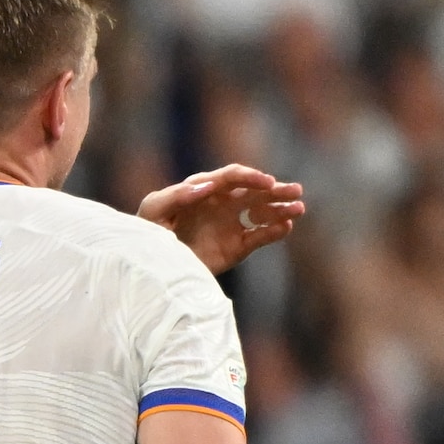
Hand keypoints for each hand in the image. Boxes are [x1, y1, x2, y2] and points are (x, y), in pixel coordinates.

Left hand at [137, 164, 303, 278]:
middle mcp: (222, 203)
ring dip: (281, 209)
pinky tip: (285, 227)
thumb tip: (208, 185)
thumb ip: (176, 196)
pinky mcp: (236, 247)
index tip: (266, 182)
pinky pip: (259, 236)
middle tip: (295, 191)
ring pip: (263, 212)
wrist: (149, 266)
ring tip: (298, 209)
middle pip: (255, 191)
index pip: (233, 177)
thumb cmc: (145, 233)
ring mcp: (231, 224)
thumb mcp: (153, 210)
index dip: (250, 176)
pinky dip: (273, 231)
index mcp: (204, 188)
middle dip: (276, 190)